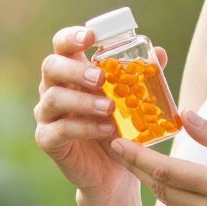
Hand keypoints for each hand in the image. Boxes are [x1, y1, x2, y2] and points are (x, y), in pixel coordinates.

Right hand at [34, 25, 168, 201]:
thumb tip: (159, 54)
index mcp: (72, 71)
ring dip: (83, 101)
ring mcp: (47, 114)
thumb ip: (141, 76)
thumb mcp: (134, 100)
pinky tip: (106, 130)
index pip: (62, 45)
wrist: (116, 169)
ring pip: (53, 98)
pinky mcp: (48, 139)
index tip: (91, 37)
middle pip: (51, 66)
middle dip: (75, 69)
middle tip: (100, 78)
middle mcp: (53, 88)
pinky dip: (84, 128)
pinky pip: (59, 130)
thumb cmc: (121, 126)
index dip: (72, 37)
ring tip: (109, 107)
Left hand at [107, 107, 206, 205]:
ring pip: (172, 203)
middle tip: (118, 145)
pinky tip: (172, 181)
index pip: (165, 171)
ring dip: (154, 181)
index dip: (136, 156)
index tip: (117, 141)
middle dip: (137, 167)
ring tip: (139, 160)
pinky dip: (174, 195)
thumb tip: (186, 116)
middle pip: (161, 188)